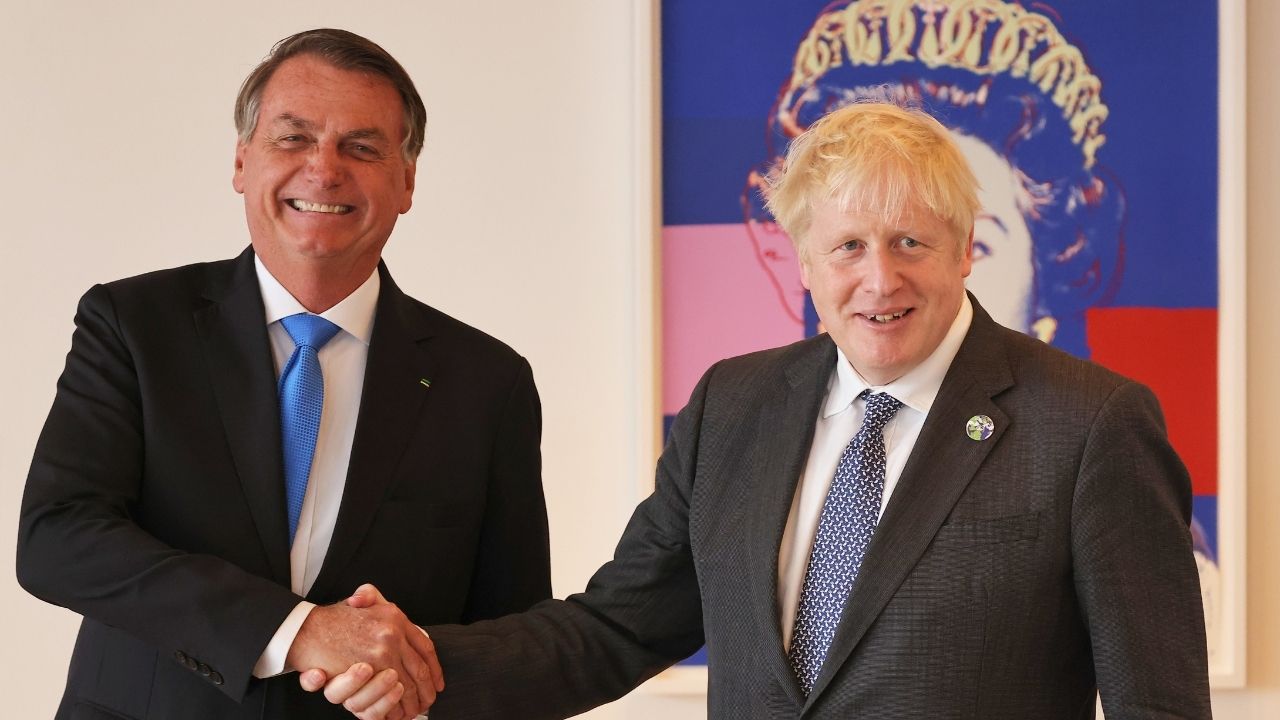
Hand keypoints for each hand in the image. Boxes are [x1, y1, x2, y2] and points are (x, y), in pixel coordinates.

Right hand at [289, 584, 442, 717]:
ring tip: (415, 708)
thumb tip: (377, 599)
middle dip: (426, 690)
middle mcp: (390, 635)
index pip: (424, 646)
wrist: (304, 630)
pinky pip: (387, 694)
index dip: (434, 666)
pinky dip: (393, 706)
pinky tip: (397, 712)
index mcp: (394, 617)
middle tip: (428, 700)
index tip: (437, 681)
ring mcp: (379, 654)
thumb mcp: (359, 602)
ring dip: (412, 701)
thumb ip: (372, 598)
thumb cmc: (332, 619)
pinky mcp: (366, 671)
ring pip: (405, 685)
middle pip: (419, 669)